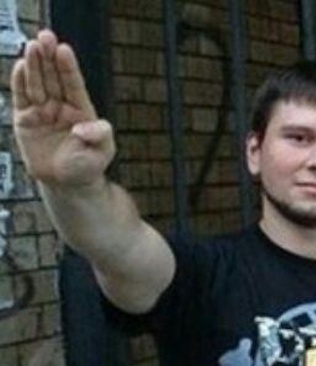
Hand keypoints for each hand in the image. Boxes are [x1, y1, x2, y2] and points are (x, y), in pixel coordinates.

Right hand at [11, 30, 115, 186]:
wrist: (68, 183)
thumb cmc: (88, 166)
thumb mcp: (103, 151)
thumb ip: (99, 136)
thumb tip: (84, 126)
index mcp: (82, 110)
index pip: (74, 83)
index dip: (68, 66)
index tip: (64, 49)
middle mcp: (61, 106)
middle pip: (53, 77)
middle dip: (49, 57)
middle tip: (45, 37)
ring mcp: (43, 111)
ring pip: (37, 83)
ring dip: (34, 65)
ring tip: (32, 46)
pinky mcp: (25, 119)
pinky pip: (22, 97)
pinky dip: (20, 82)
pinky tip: (20, 66)